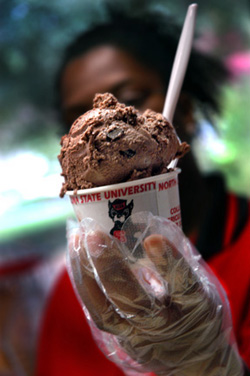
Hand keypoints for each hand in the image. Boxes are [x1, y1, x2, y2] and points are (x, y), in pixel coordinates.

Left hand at [67, 214, 242, 375]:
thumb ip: (180, 264)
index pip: (183, 285)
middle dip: (110, 266)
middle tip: (95, 234)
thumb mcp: (204, 288)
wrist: (193, 358)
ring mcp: (137, 335)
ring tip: (78, 238)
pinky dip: (83, 282)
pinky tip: (76, 256)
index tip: (152, 239)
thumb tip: (149, 229)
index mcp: (195, 309)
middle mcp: (163, 326)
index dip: (168, 262)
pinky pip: (97, 311)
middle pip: (134, 301)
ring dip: (87, 271)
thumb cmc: (198, 313)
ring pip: (106, 309)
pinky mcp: (120, 337)